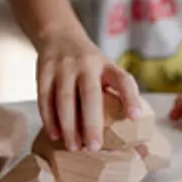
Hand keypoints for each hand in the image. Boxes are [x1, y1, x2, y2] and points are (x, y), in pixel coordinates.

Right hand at [36, 33, 141, 152]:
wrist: (60, 34)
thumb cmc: (89, 65)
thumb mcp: (105, 70)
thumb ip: (116, 96)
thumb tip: (136, 138)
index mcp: (107, 65)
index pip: (122, 79)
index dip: (130, 97)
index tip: (135, 117)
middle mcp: (86, 63)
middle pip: (90, 93)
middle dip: (91, 122)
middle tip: (94, 147)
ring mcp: (64, 66)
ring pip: (65, 97)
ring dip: (68, 125)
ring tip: (74, 147)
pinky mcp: (44, 70)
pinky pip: (45, 97)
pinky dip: (49, 118)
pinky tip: (54, 134)